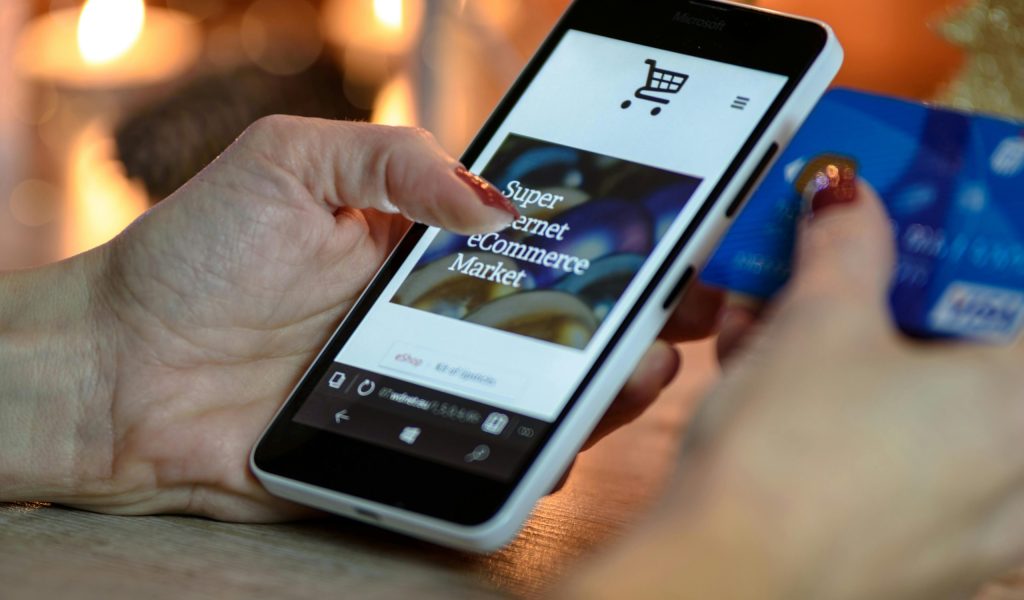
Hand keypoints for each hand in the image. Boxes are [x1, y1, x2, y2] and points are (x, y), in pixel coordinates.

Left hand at [1, 117, 719, 520]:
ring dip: (605, 385)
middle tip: (687, 308)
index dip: (608, 237)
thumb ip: (395, 161)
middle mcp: (440, 317)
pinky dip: (535, 454)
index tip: (668, 234)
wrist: (117, 370)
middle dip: (636, 316)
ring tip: (644, 366)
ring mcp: (430, 385)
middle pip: (560, 322)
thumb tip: (497, 200)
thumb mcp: (293, 163)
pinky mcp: (407, 445)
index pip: (537, 240)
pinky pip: (487, 457)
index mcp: (424, 245)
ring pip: (541, 393)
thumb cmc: (195, 255)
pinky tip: (563, 436)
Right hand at [567, 177, 1023, 598]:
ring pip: (925, 410)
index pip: (1014, 292)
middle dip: (893, 301)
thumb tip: (848, 197)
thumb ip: (846, 247)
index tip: (920, 225)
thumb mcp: (816, 324)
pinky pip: (896, 463)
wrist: (723, 583)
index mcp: (1020, 398)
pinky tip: (773, 398)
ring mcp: (972, 524)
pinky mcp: (917, 556)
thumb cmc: (789, 460)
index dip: (966, 246)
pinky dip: (848, 421)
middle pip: (967, 351)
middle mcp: (1017, 469)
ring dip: (857, 359)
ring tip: (775, 331)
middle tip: (840, 272)